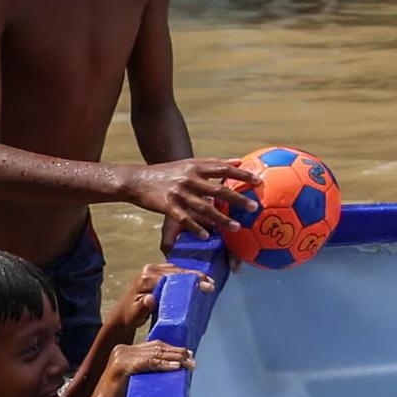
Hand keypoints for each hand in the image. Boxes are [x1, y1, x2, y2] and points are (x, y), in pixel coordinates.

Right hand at [87, 338, 191, 396]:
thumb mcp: (139, 379)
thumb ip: (150, 369)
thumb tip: (176, 365)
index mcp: (125, 351)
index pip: (155, 346)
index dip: (173, 349)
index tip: (189, 355)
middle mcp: (122, 349)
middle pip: (156, 347)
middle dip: (177, 353)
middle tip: (193, 360)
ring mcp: (120, 356)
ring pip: (154, 353)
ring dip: (174, 358)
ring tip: (188, 364)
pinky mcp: (121, 365)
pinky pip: (148, 362)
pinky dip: (163, 364)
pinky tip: (175, 367)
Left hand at [102, 259, 211, 344]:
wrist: (122, 316)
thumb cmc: (130, 316)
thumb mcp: (135, 314)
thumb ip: (143, 306)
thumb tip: (151, 299)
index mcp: (146, 278)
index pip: (172, 276)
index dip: (190, 280)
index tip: (204, 285)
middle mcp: (149, 270)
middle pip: (177, 271)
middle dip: (195, 277)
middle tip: (210, 284)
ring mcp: (152, 270)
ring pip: (177, 270)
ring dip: (192, 276)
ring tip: (207, 282)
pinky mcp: (156, 273)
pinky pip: (173, 272)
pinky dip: (185, 276)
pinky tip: (196, 281)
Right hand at [127, 158, 257, 234]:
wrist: (138, 179)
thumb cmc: (169, 171)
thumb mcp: (191, 163)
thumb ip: (215, 163)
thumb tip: (240, 160)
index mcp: (196, 167)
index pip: (224, 169)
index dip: (242, 174)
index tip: (258, 181)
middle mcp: (189, 179)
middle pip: (218, 190)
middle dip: (237, 199)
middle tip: (254, 208)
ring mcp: (178, 193)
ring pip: (204, 208)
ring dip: (221, 219)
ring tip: (237, 227)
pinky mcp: (167, 206)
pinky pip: (185, 219)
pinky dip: (196, 228)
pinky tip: (207, 236)